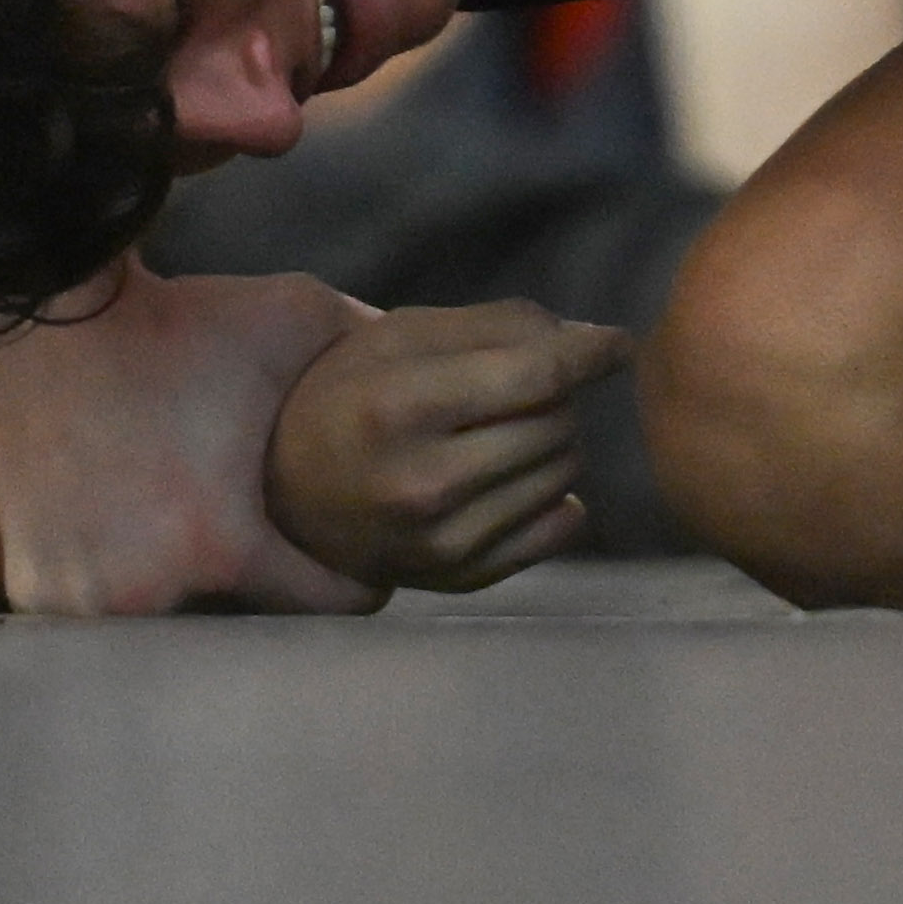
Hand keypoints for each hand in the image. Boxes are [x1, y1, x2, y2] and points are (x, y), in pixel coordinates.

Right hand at [0, 265, 391, 615]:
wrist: (53, 313)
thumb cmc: (184, 321)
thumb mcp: (299, 322)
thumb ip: (384, 352)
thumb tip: (483, 357)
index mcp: (223, 547)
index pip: (327, 608)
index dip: (352, 579)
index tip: (358, 555)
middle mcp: (149, 595)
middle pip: (253, 623)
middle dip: (277, 592)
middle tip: (288, 548)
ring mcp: (84, 604)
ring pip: (179, 625)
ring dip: (203, 598)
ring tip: (218, 545)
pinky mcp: (35, 594)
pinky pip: (106, 617)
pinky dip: (129, 589)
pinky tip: (143, 540)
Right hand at [266, 301, 632, 592]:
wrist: (283, 492)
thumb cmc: (349, 394)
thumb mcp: (403, 335)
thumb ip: (499, 326)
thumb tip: (593, 339)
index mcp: (402, 407)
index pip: (538, 374)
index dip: (592, 352)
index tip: (619, 344)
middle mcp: (422, 483)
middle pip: (557, 421)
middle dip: (555, 394)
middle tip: (516, 387)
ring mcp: (441, 541)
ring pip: (565, 473)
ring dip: (553, 442)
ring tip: (501, 431)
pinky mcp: (458, 577)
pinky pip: (560, 527)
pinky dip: (555, 497)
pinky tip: (513, 478)